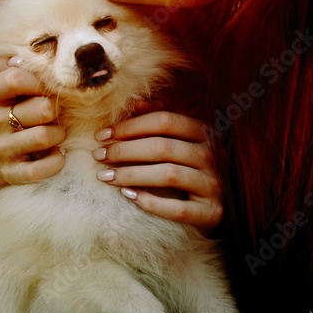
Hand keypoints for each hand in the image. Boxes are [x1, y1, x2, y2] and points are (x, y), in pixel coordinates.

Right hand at [0, 56, 64, 185]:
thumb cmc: (11, 109)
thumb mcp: (4, 85)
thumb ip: (11, 64)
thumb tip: (22, 53)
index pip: (14, 78)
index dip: (39, 81)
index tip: (45, 87)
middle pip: (40, 109)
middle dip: (55, 110)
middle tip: (54, 113)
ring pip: (44, 136)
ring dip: (58, 133)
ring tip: (56, 132)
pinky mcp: (10, 173)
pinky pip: (41, 169)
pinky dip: (56, 161)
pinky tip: (57, 154)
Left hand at [93, 109, 223, 236]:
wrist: (212, 207)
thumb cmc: (187, 167)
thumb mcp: (176, 140)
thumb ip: (157, 118)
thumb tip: (133, 100)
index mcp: (203, 132)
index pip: (164, 120)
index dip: (130, 126)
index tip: (102, 136)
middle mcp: (212, 156)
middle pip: (163, 147)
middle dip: (124, 150)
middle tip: (98, 156)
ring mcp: (213, 185)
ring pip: (169, 175)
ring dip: (131, 174)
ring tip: (105, 176)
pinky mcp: (211, 212)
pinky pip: (178, 209)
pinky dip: (150, 202)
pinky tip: (128, 196)